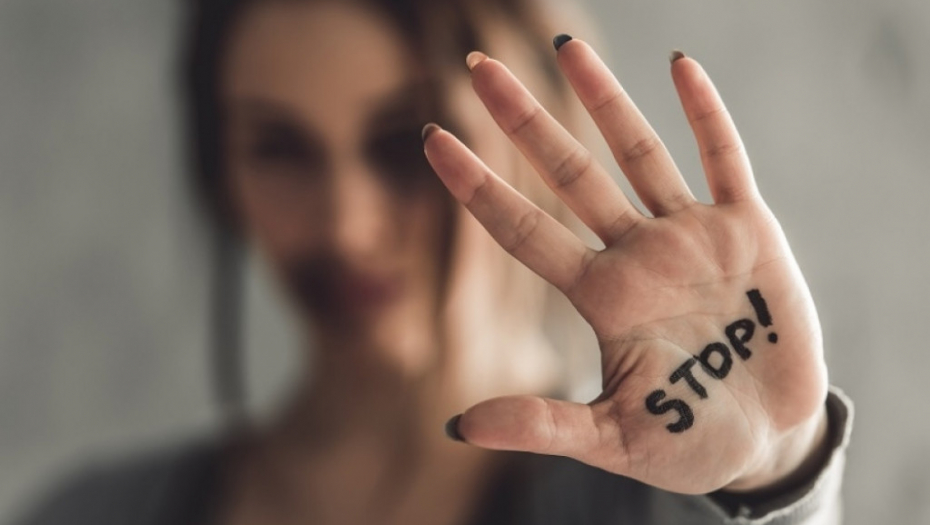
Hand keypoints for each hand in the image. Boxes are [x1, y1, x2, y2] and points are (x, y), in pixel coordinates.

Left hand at [422, 39, 828, 494]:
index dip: (477, 186)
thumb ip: (543, 425)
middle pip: (569, 173)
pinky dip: (706, 115)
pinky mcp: (749, 232)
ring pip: (638, 153)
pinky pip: (723, 161)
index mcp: (601, 298)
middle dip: (525, 121)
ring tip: (565, 49)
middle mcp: (637, 255)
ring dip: (604, 100)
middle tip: (478, 67)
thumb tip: (457, 426)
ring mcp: (690, 237)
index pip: (523, 229)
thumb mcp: (614, 440)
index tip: (432, 139)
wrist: (769, 441)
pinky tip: (681, 67)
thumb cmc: (689, 444)